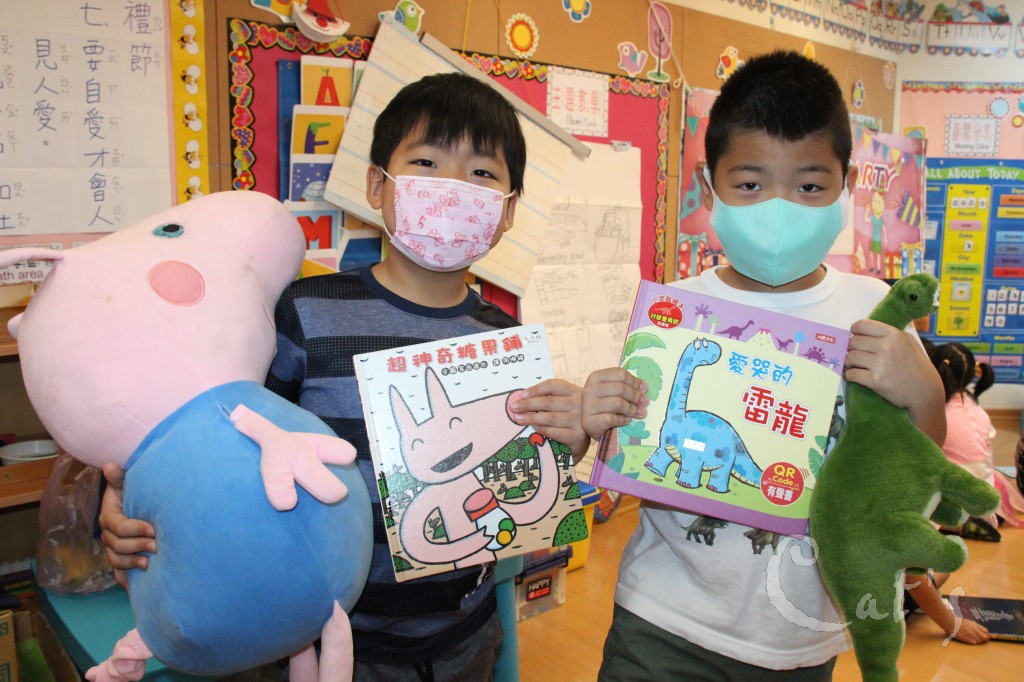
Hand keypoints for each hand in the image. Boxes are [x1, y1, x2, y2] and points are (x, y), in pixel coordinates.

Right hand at [98, 462, 155, 588]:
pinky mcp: (120, 558)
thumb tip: (110, 465)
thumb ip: (120, 477)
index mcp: (109, 516)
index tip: (153, 529)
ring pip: (116, 560)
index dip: (134, 528)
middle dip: (136, 546)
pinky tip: (135, 586)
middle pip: (116, 545)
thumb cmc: (135, 493)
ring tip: (149, 564)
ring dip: (131, 564)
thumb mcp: (128, 483)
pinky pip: (118, 573)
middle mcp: (108, 534)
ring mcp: (113, 548)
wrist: (139, 504)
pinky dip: (125, 580)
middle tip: (156, 546)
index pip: (117, 526)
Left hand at [509, 379, 589, 455]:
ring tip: (518, 419)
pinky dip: (543, 429)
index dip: (536, 389)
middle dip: (528, 404)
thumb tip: (521, 398)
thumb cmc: (571, 415)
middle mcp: (579, 404)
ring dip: (531, 418)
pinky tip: (534, 428)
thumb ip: (548, 398)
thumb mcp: (565, 402)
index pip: (553, 385)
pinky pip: (556, 432)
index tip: (522, 394)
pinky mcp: (578, 436)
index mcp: (574, 391)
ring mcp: (580, 420)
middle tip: (514, 407)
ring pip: (550, 417)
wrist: (591, 435)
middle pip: (549, 401)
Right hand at [581, 368, 648, 439]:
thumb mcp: (611, 391)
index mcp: (596, 377)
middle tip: (645, 402)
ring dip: (632, 409)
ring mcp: (588, 406)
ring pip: (617, 403)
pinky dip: (623, 419)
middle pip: (620, 388)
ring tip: (640, 413)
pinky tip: (627, 420)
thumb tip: (644, 388)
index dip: (635, 381)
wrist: (587, 424)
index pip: (620, 374)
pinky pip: (611, 419)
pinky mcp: (590, 422)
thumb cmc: (603, 405)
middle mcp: (589, 390)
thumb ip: (625, 386)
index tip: (645, 388)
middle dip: (636, 396)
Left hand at [844, 319, 945, 442]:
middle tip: (856, 354)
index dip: (855, 331)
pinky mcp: (875, 381)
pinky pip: (851, 374)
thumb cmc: (916, 366)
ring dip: (849, 362)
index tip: (855, 336)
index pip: (863, 325)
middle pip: (853, 342)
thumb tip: (864, 331)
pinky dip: (850, 375)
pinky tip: (855, 376)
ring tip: (855, 365)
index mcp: (894, 335)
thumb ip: (888, 334)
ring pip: (850, 357)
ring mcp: (880, 364)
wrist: (925, 392)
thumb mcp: (908, 342)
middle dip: (851, 348)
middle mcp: (887, 347)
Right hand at [951, 617, 989, 644]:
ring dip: (977, 641)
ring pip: (980, 641)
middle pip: (985, 637)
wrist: (951, 623)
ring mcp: (972, 634)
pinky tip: (969, 640)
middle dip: (984, 640)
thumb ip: (974, 626)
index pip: (986, 631)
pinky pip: (974, 643)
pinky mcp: (968, 639)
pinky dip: (973, 642)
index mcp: (975, 625)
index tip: (985, 637)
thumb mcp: (968, 622)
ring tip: (972, 640)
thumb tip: (978, 630)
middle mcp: (975, 630)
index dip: (987, 635)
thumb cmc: (958, 621)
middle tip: (981, 640)